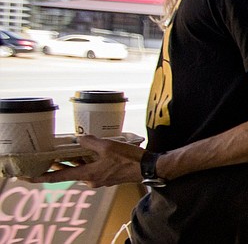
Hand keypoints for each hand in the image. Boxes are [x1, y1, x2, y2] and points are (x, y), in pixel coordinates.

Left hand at [30, 135, 144, 187]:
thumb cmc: (128, 159)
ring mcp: (99, 179)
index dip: (43, 177)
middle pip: (70, 173)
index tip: (29, 178)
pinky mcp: (107, 176)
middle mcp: (91, 180)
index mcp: (88, 174)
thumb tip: (79, 139)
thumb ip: (91, 142)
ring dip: (74, 162)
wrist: (146, 167)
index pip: (60, 177)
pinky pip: (91, 169)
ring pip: (81, 170)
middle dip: (59, 165)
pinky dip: (85, 162)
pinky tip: (88, 153)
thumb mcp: (108, 146)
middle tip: (47, 158)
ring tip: (66, 152)